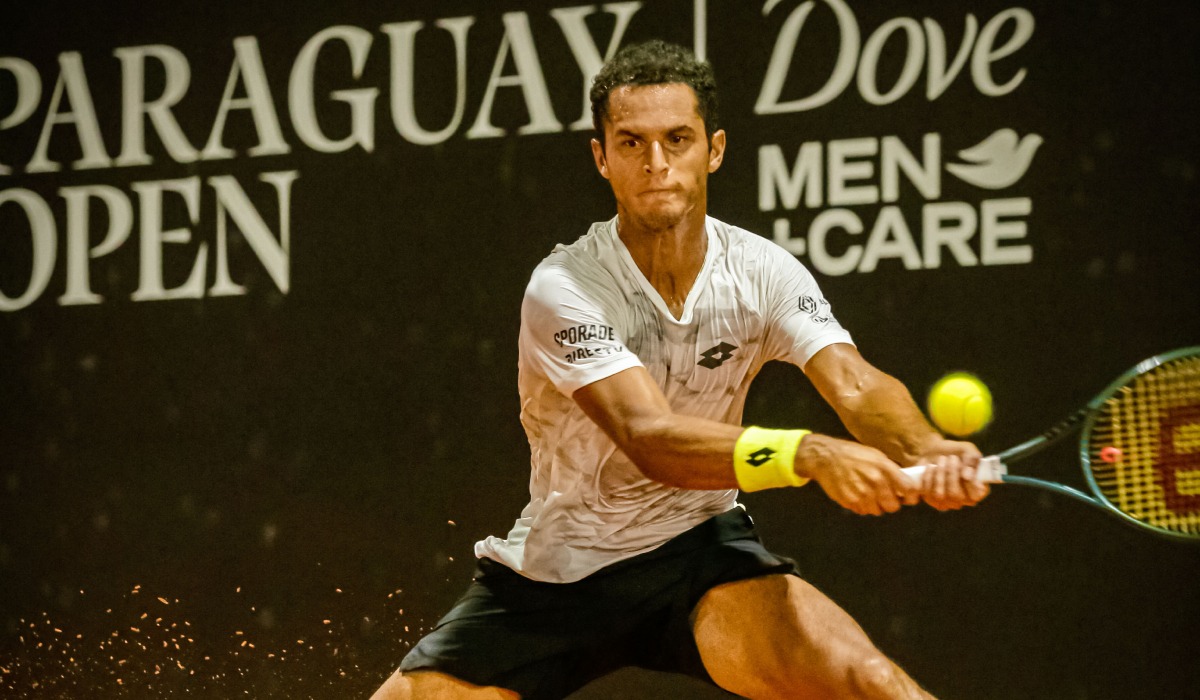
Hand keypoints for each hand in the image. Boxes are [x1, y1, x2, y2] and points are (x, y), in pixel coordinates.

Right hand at [796, 434, 921, 515]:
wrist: (825, 458)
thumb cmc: (852, 454)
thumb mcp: (875, 456)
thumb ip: (891, 471)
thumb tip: (904, 486)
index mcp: (884, 468)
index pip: (909, 489)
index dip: (911, 496)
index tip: (908, 497)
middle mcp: (875, 482)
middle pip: (893, 506)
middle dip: (891, 503)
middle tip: (885, 496)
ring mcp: (862, 494)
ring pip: (877, 511)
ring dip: (875, 505)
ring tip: (868, 494)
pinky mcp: (850, 501)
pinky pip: (862, 511)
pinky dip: (862, 506)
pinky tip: (857, 494)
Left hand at [913, 439, 989, 510]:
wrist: (935, 452)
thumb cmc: (956, 452)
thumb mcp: (969, 450)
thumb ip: (972, 460)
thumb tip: (967, 475)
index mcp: (978, 491)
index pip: (975, 496)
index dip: (970, 484)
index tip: (965, 468)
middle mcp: (962, 500)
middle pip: (955, 495)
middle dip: (951, 474)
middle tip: (951, 457)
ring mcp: (946, 502)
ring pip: (939, 495)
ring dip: (939, 473)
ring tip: (941, 458)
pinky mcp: (930, 499)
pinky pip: (926, 491)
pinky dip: (927, 476)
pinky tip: (930, 466)